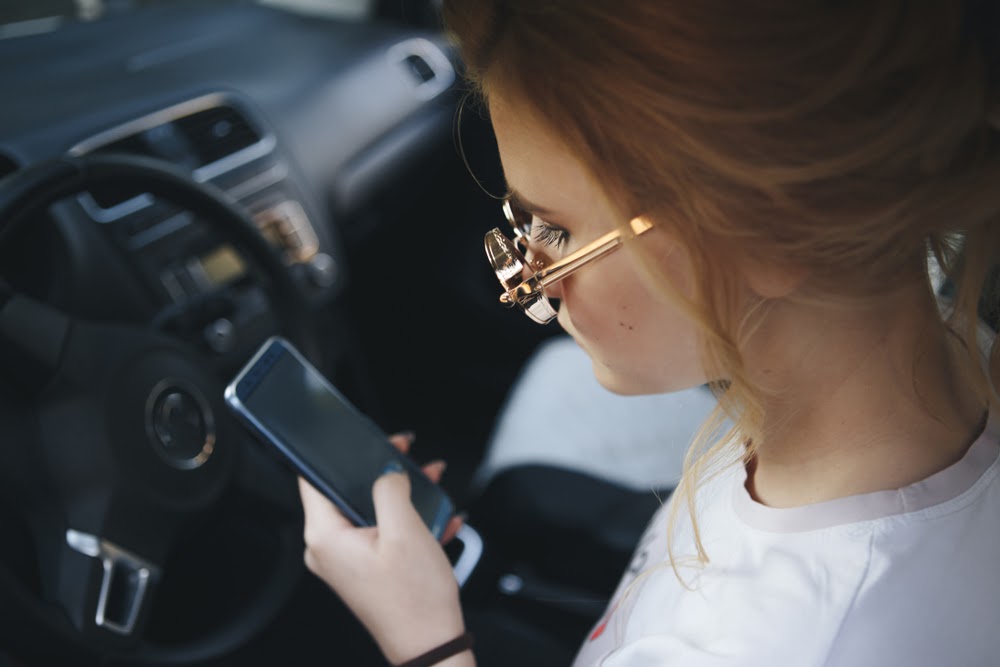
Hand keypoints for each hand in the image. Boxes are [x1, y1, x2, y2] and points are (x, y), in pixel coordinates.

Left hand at [298, 433, 465, 663]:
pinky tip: (438, 519)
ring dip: (402, 495)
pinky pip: (382, 532)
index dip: (337, 452)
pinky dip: (407, 521)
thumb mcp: (406, 530)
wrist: (431, 646)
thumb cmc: (415, 600)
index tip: (359, 438)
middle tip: (407, 457)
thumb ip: (391, 488)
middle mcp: (328, 548)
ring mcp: (346, 560)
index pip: (313, 478)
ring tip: (431, 485)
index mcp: (325, 536)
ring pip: (370, 510)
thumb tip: (387, 472)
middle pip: (347, 491)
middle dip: (381, 472)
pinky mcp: (364, 569)